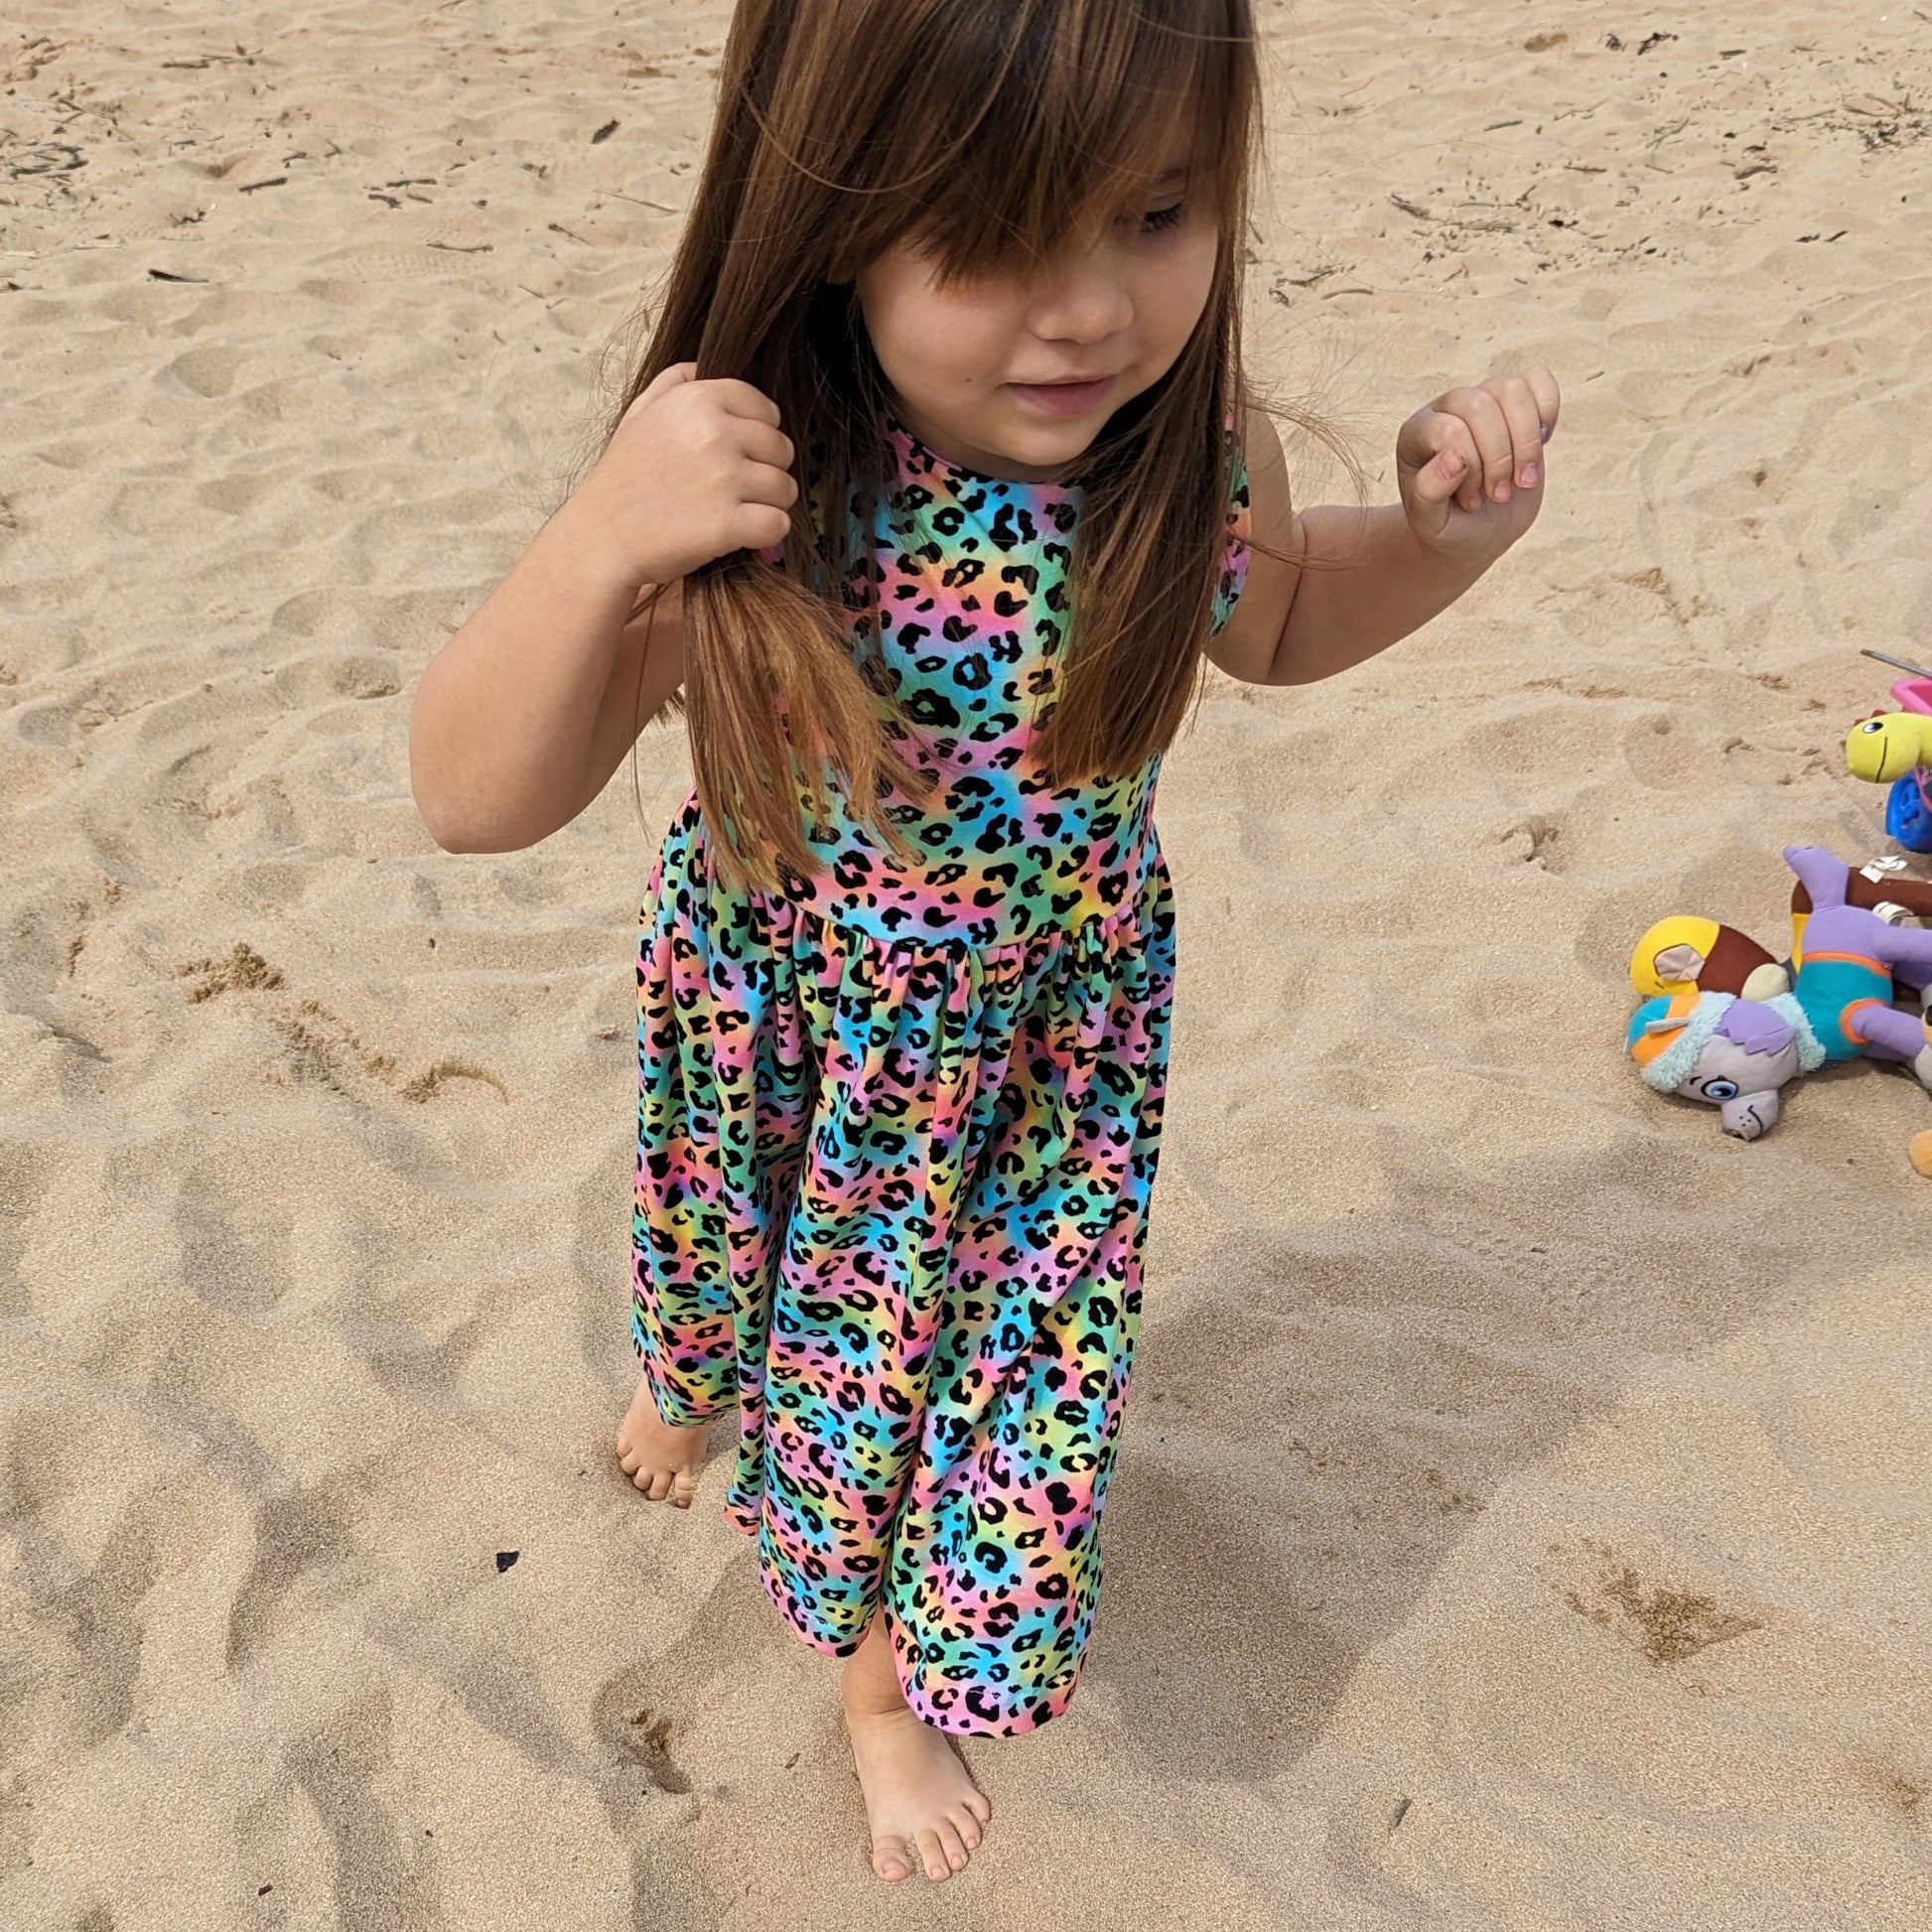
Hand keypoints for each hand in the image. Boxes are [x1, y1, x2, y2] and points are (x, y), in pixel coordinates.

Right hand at [571, 362, 798, 589]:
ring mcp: (723, 478)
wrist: (600, 538)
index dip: (760, 436)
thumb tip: (702, 365)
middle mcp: (713, 433)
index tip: (739, 457)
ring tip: (737, 512)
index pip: (766, 410)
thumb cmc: (622, 479)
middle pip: (781, 449)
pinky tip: (743, 536)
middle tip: (736, 491)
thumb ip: (674, 383)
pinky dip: (767, 535)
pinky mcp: (727, 523)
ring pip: (785, 489)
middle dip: (767, 472)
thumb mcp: (639, 414)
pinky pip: (778, 524)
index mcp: (697, 400)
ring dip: (769, 505)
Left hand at [1395, 366, 1559, 563]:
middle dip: (1499, 458)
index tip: (1470, 502)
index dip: (1470, 470)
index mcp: (1416, 433)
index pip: (1450, 430)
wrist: (1476, 530)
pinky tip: (1541, 443)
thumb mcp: (1430, 523)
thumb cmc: (1449, 526)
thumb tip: (1453, 458)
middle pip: (1481, 406)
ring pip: (1512, 390)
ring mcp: (1484, 399)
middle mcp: (1448, 408)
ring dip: (1526, 442)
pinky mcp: (1516, 403)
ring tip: (1521, 479)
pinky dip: (1548, 411)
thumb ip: (1429, 493)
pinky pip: (1539, 379)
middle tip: (1498, 495)